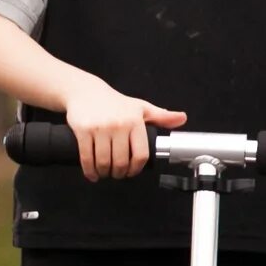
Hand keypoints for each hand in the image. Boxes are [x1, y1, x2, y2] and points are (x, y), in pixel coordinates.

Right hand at [66, 84, 185, 180]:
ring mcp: (100, 128)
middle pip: (121, 162)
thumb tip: (182, 119)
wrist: (86, 91)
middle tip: (117, 174)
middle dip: (119, 174)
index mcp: (135, 121)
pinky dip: (89, 170)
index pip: (141, 154)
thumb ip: (161, 116)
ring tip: (104, 173)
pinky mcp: (83, 130)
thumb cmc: (115, 102)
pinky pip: (86, 157)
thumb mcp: (140, 107)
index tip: (131, 172)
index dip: (136, 169)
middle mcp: (118, 125)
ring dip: (104, 173)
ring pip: (103, 162)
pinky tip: (92, 174)